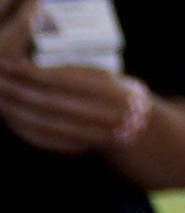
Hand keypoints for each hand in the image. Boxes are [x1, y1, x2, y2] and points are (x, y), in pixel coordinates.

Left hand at [0, 56, 143, 158]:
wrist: (142, 128)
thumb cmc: (113, 93)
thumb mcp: (102, 75)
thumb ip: (70, 71)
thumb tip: (26, 66)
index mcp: (110, 90)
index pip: (63, 80)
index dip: (32, 73)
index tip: (8, 65)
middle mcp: (106, 114)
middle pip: (52, 102)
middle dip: (19, 91)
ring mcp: (95, 134)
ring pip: (47, 123)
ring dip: (17, 111)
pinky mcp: (82, 148)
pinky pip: (48, 140)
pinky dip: (25, 129)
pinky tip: (10, 117)